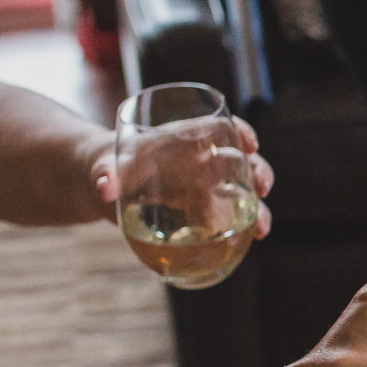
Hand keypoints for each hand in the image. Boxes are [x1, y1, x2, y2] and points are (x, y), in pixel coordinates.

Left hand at [90, 116, 275, 238]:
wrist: (104, 188)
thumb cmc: (107, 165)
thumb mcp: (104, 166)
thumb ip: (106, 173)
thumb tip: (106, 186)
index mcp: (183, 138)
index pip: (219, 126)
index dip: (239, 130)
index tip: (250, 143)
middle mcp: (201, 160)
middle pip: (241, 159)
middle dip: (257, 171)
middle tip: (263, 187)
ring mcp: (205, 186)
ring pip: (242, 190)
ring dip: (257, 206)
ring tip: (261, 227)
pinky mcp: (202, 210)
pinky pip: (229, 216)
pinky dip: (243, 227)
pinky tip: (252, 240)